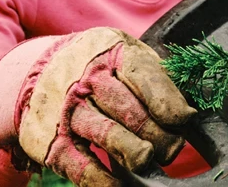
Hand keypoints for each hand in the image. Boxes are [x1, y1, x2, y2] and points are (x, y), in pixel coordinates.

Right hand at [0, 27, 195, 185]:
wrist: (38, 71)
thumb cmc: (100, 66)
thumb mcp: (126, 55)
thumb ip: (156, 77)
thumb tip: (189, 113)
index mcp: (112, 53)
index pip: (144, 77)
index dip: (167, 101)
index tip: (184, 120)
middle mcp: (87, 79)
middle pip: (130, 110)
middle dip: (158, 134)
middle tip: (173, 148)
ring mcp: (68, 110)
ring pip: (107, 135)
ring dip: (135, 152)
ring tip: (150, 159)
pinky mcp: (53, 141)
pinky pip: (81, 165)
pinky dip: (103, 179)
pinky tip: (121, 184)